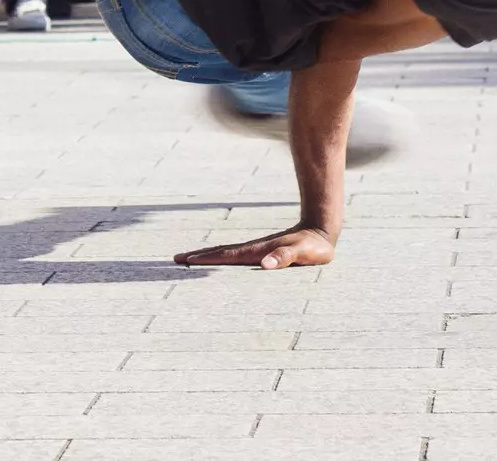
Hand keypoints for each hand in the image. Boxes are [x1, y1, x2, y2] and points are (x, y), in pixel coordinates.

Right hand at [174, 224, 335, 269]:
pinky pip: (236, 256)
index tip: (184, 259)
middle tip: (175, 258)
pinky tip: (220, 263)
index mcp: (256, 251)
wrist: (321, 230)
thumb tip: (264, 264)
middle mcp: (252, 249)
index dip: (205, 258)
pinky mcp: (263, 252)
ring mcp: (256, 250)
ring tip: (190, 259)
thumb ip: (284, 257)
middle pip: (220, 252)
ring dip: (207, 256)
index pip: (225, 255)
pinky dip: (222, 259)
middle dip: (198, 256)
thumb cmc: (313, 247)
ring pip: (226, 253)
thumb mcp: (301, 253)